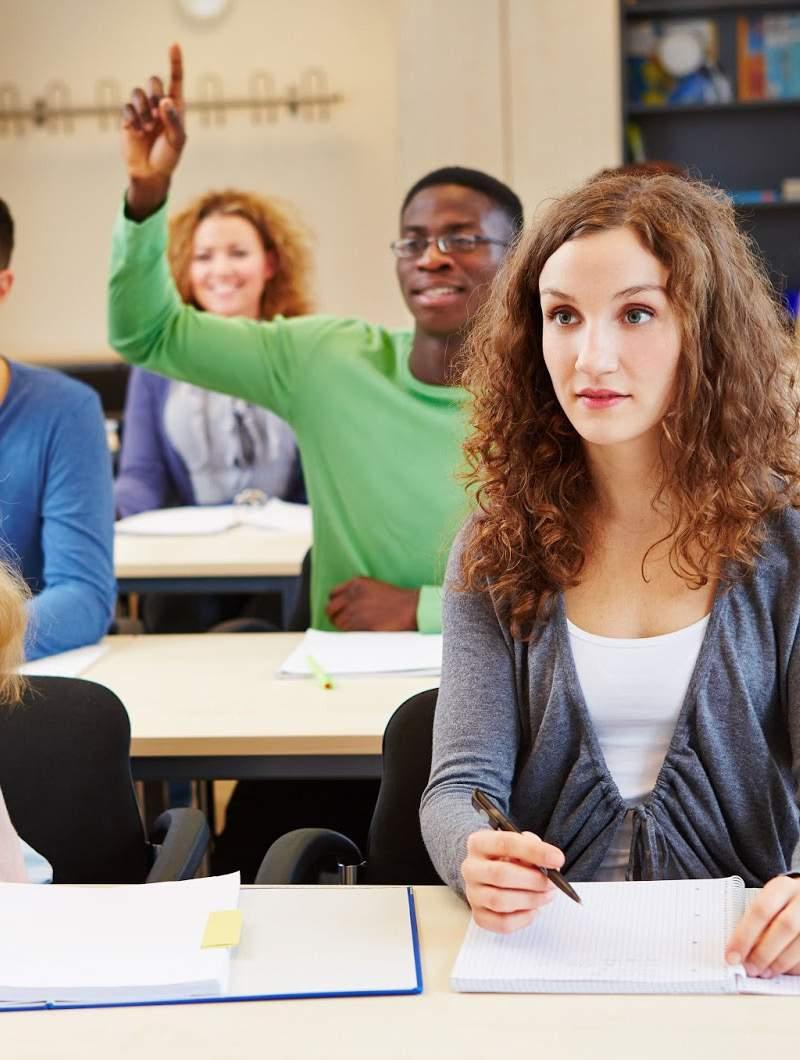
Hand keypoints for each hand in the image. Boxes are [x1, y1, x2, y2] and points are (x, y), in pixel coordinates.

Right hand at [121, 43, 186, 218]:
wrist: (150, 174)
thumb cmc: (168, 158)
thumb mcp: (178, 141)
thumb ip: (174, 120)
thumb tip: (165, 102)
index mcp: (175, 107)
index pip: (176, 79)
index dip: (175, 62)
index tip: (174, 44)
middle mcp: (158, 105)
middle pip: (154, 81)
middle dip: (155, 95)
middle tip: (158, 115)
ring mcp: (142, 110)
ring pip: (137, 92)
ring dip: (143, 110)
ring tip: (147, 128)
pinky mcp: (128, 118)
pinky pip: (127, 108)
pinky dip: (133, 120)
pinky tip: (137, 132)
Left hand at [325, 578, 418, 630]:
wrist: (411, 608)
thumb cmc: (395, 599)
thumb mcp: (373, 586)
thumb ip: (355, 592)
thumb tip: (341, 605)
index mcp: (355, 583)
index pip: (332, 595)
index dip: (335, 604)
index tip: (339, 609)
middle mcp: (353, 596)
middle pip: (330, 610)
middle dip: (335, 616)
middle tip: (343, 621)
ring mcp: (356, 610)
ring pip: (338, 623)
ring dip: (345, 626)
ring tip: (358, 626)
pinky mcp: (361, 624)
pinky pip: (348, 632)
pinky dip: (352, 633)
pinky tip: (362, 630)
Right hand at [461, 828, 564, 933]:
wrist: (487, 873)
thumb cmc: (507, 857)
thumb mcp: (518, 843)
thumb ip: (532, 847)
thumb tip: (549, 864)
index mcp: (478, 843)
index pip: (505, 843)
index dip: (534, 851)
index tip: (557, 858)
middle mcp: (471, 868)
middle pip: (501, 875)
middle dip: (534, 880)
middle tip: (553, 882)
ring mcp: (472, 893)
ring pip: (501, 901)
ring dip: (531, 899)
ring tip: (547, 895)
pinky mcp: (479, 915)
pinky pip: (503, 923)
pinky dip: (524, 918)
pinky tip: (534, 909)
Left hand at [726, 875, 799, 976]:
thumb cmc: (782, 903)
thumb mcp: (769, 900)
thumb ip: (755, 919)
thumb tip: (736, 949)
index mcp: (782, 887)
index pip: (761, 910)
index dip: (744, 936)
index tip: (732, 957)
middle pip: (784, 926)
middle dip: (764, 952)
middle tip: (750, 969)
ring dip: (780, 963)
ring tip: (764, 972)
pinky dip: (793, 967)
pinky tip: (783, 971)